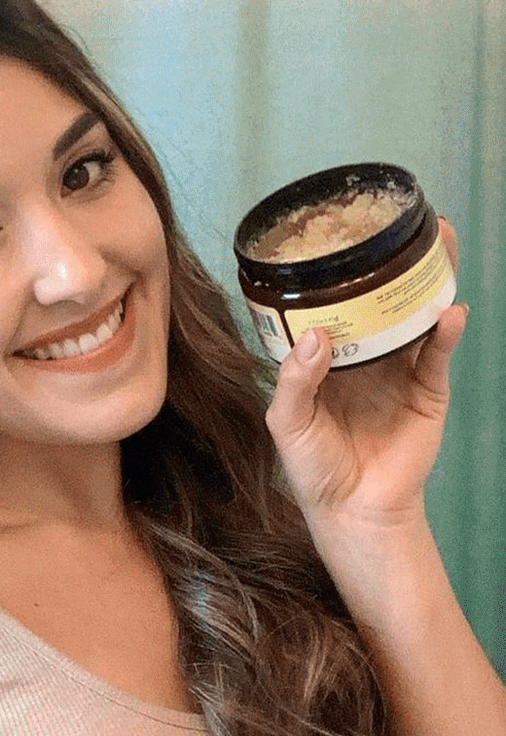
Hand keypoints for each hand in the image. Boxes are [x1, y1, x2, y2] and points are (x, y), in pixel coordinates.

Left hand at [266, 220, 464, 535]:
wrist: (351, 512)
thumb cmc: (312, 466)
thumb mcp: (287, 421)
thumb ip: (296, 379)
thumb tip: (316, 335)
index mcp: (327, 354)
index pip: (337, 302)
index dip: (345, 270)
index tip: (348, 232)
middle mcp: (365, 354)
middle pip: (383, 300)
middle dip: (396, 263)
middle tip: (409, 223)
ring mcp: (398, 372)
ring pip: (415, 318)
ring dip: (429, 284)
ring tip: (439, 247)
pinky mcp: (426, 395)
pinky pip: (435, 358)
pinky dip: (443, 333)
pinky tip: (448, 311)